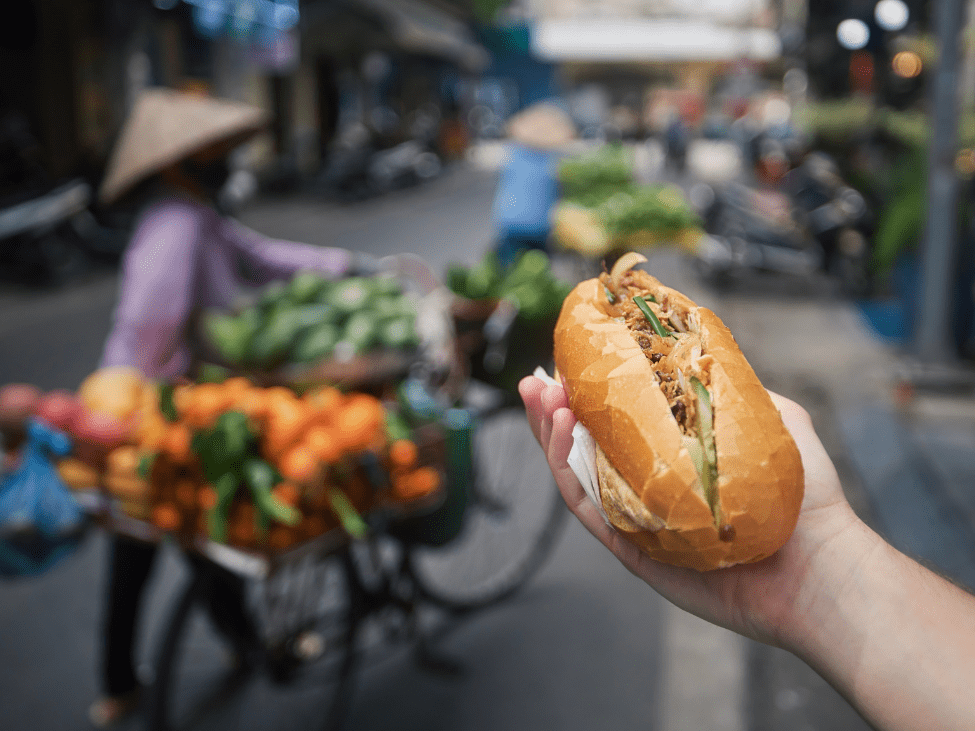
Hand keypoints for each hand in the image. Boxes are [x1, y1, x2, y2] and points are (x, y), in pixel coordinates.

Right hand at [519, 375, 873, 648]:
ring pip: (577, 477)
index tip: (569, 363)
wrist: (820, 565)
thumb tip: (704, 354)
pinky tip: (562, 433)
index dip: (589, 395)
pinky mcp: (634, 551)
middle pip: (585, 449)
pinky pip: (589, 510)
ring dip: (550, 436)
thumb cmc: (806, 497)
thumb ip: (738, 389)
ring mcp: (640, 520)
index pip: (619, 425)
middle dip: (554, 413)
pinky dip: (566, 473)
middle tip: (537, 382)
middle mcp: (650, 490)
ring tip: (543, 399)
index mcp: (674, 462)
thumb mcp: (775, 420)